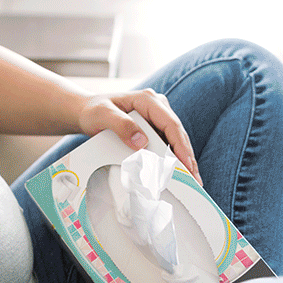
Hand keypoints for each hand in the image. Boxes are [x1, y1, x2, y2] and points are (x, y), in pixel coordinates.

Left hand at [77, 89, 201, 183]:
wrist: (87, 112)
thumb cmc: (94, 111)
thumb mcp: (103, 115)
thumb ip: (121, 125)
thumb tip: (142, 142)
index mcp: (148, 100)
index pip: (171, 124)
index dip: (181, 146)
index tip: (187, 165)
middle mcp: (157, 106)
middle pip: (178, 134)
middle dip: (187, 158)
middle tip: (195, 181)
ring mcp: (157, 117)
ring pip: (175, 140)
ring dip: (183, 161)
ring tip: (192, 182)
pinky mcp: (154, 127)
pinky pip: (167, 144)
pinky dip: (173, 159)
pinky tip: (177, 174)